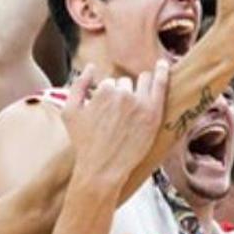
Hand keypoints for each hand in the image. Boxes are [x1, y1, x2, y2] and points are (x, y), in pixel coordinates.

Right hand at [62, 61, 169, 186]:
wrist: (102, 169)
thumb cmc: (84, 143)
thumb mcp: (69, 112)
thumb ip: (78, 85)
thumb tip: (91, 67)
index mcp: (103, 90)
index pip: (109, 83)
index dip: (106, 98)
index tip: (106, 113)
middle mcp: (123, 93)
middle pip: (125, 82)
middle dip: (122, 93)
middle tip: (118, 117)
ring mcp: (140, 102)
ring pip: (142, 82)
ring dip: (139, 88)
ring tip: (134, 106)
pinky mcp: (154, 113)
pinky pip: (160, 85)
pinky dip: (163, 72)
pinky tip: (164, 64)